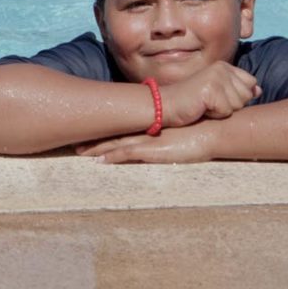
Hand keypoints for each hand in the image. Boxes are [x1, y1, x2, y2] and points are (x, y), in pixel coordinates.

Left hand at [77, 123, 217, 163]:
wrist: (213, 131)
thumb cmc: (202, 131)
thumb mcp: (181, 133)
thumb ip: (171, 134)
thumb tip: (167, 138)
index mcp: (151, 126)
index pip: (123, 127)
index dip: (105, 128)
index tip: (90, 129)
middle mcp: (145, 131)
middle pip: (113, 133)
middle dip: (93, 137)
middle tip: (74, 139)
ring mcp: (148, 140)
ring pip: (115, 143)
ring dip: (96, 148)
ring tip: (78, 151)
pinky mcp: (153, 150)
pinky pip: (127, 154)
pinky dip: (112, 157)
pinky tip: (99, 162)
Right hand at [161, 62, 259, 126]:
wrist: (165, 105)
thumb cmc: (191, 102)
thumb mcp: (217, 94)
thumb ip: (238, 90)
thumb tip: (259, 90)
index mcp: (224, 66)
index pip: (251, 83)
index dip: (238, 96)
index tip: (218, 97)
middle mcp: (222, 68)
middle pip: (247, 95)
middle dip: (231, 105)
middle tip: (210, 102)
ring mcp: (217, 77)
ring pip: (238, 104)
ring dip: (222, 111)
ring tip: (205, 105)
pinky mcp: (211, 90)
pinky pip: (226, 111)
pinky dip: (214, 115)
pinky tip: (201, 109)